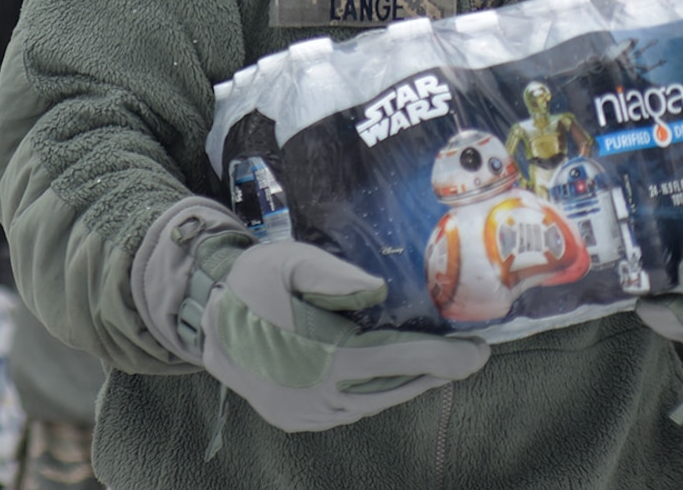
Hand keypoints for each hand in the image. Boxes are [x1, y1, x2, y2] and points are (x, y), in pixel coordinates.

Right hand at [141, 205, 487, 432]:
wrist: (203, 319)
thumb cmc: (251, 283)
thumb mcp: (292, 261)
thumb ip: (337, 276)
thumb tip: (381, 290)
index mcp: (324, 358)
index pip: (399, 360)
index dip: (444, 358)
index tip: (479, 352)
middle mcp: (319, 395)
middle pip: (394, 386)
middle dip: (435, 372)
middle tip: (469, 356)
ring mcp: (307, 414)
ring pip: (374, 402)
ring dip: (408, 384)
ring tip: (438, 365)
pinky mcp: (296, 420)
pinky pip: (350, 410)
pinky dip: (376, 394)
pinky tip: (393, 377)